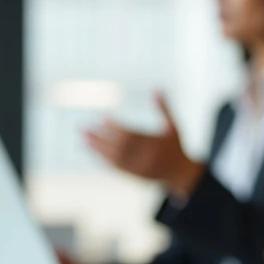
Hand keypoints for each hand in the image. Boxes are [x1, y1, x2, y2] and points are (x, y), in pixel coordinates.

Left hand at [84, 92, 203, 196]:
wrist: (179, 174)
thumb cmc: (175, 147)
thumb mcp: (172, 126)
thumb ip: (164, 108)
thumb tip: (156, 88)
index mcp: (153, 143)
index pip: (130, 135)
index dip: (115, 127)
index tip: (103, 118)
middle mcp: (144, 157)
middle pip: (118, 147)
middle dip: (100, 138)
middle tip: (84, 129)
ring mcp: (137, 167)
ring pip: (113, 157)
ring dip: (96, 148)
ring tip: (84, 138)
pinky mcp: (133, 175)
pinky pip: (115, 167)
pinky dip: (102, 158)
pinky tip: (92, 150)